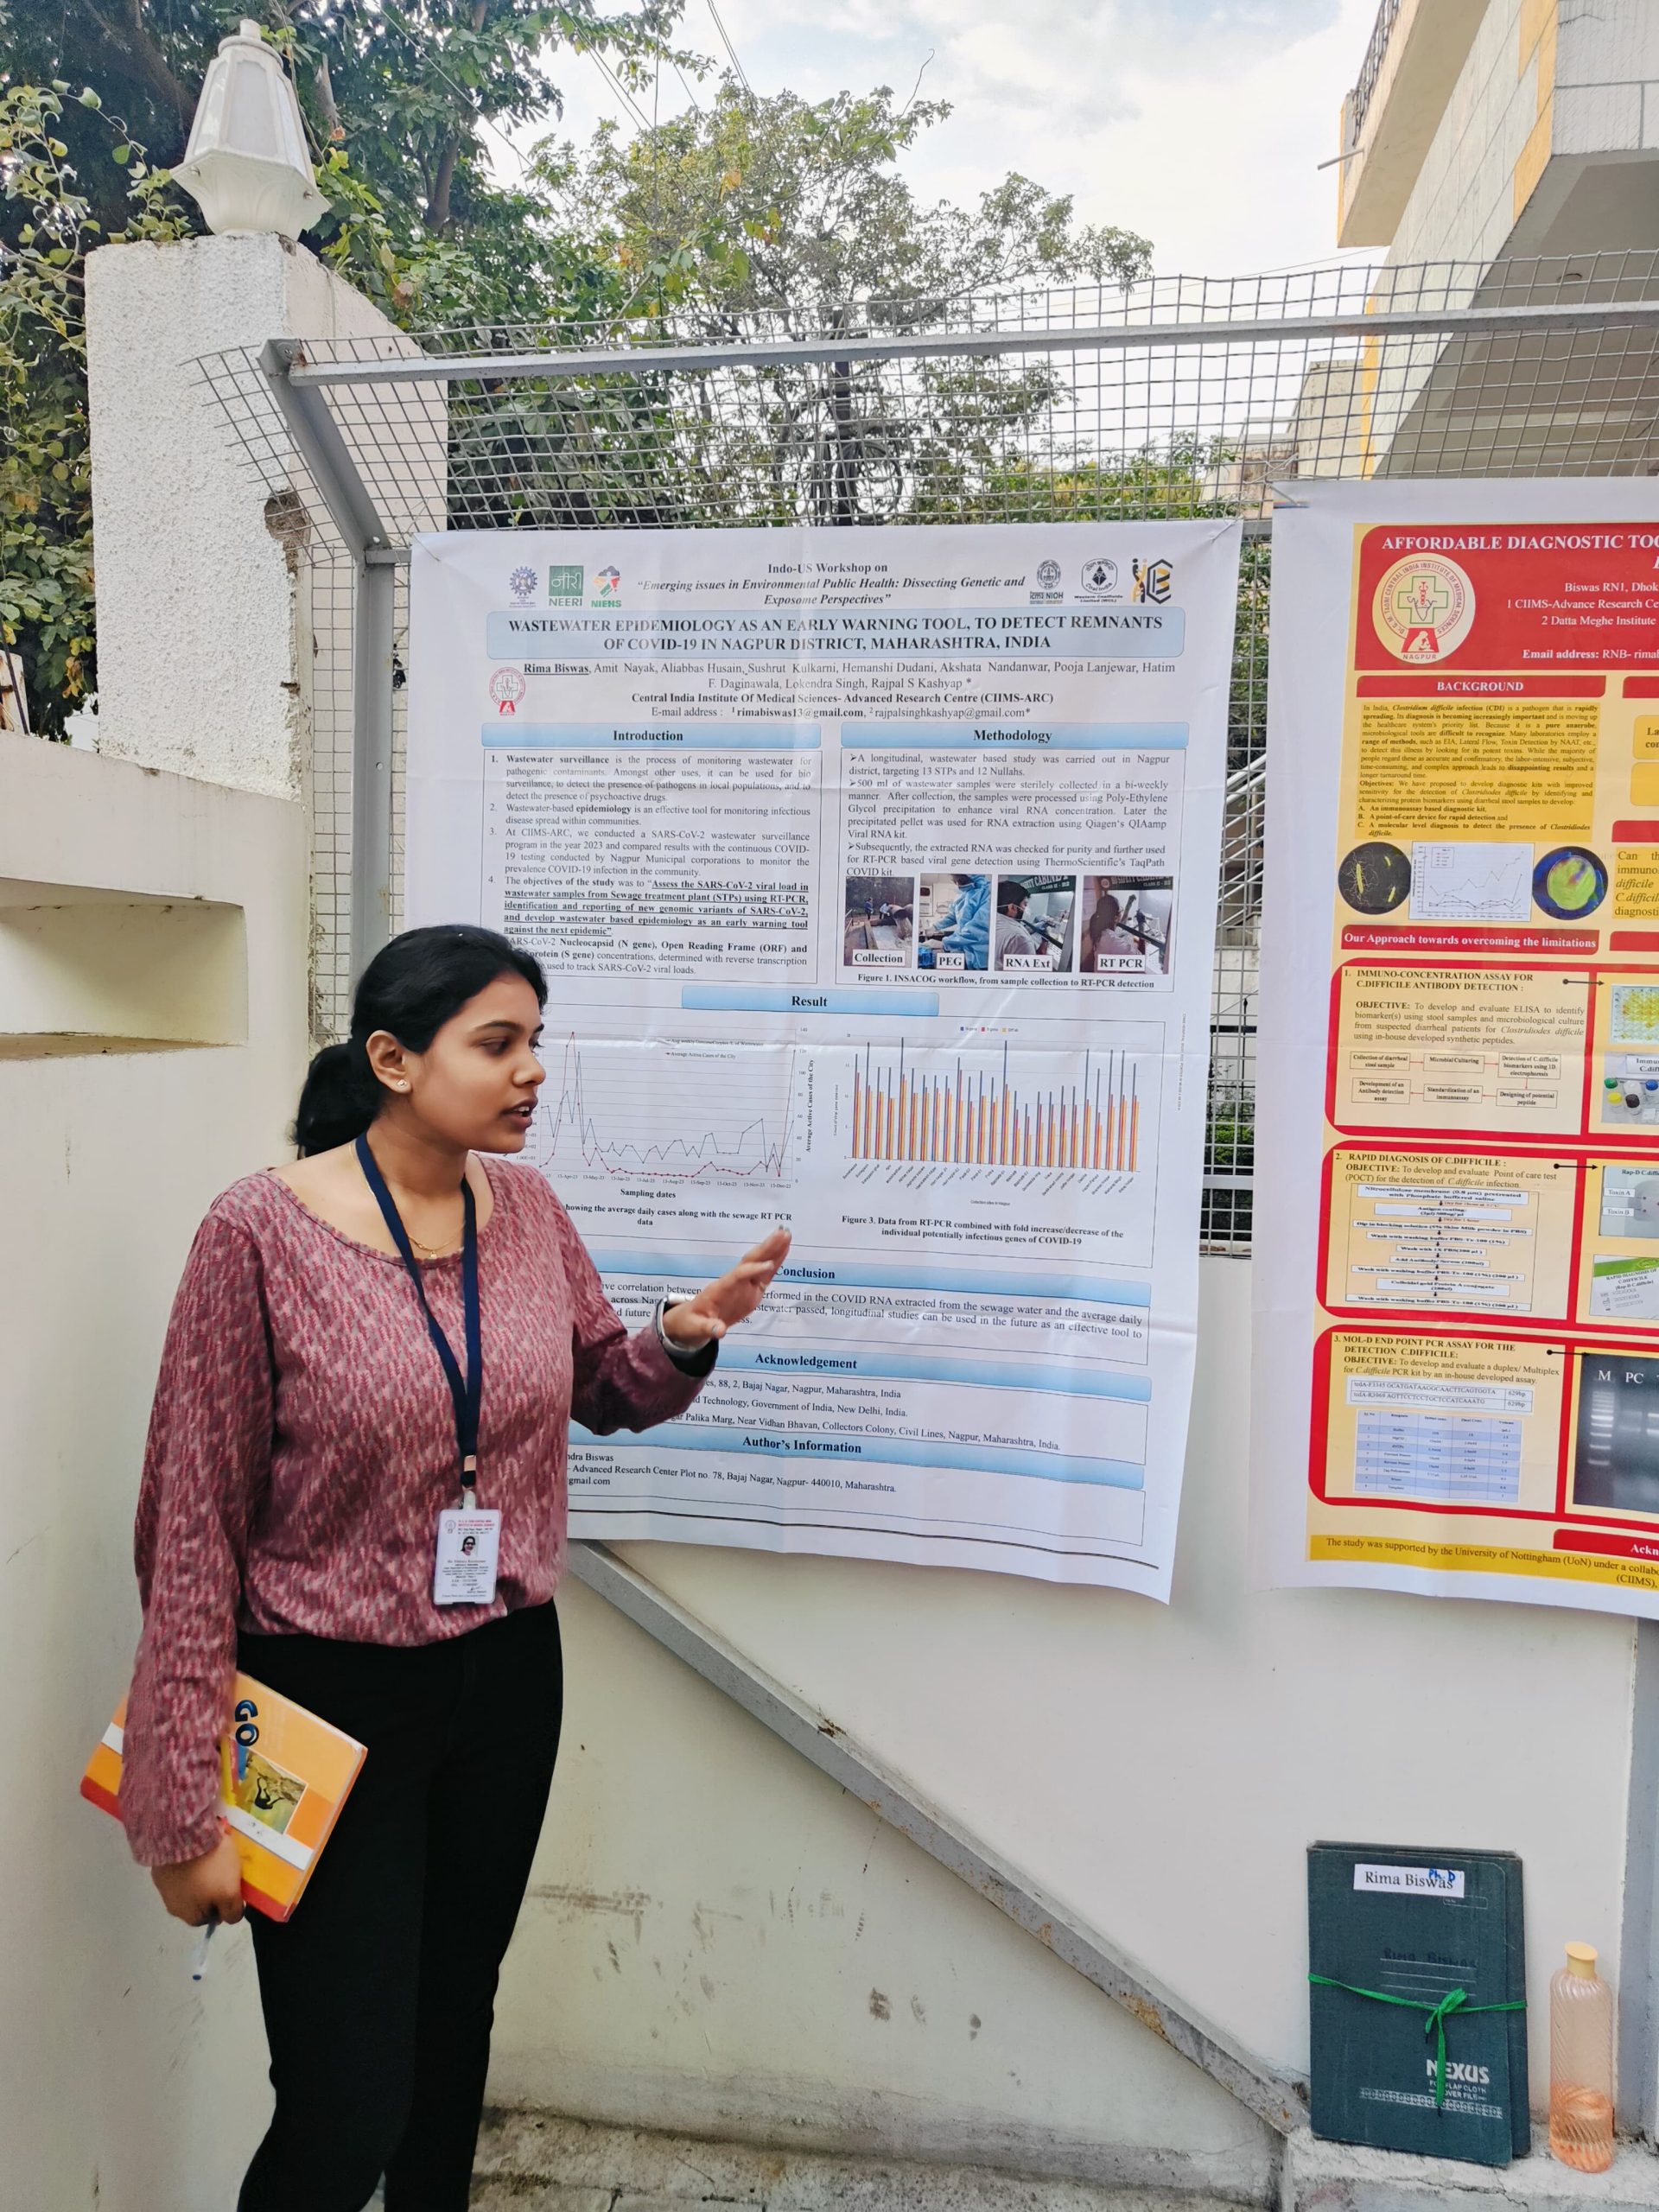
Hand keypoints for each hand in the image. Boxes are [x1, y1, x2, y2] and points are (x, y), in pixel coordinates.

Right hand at [151, 1831, 244, 1926]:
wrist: (182, 1836)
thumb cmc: (210, 1867)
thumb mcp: (229, 1892)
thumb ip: (232, 1912)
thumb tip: (230, 1918)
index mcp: (190, 1916)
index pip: (212, 1917)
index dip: (224, 1904)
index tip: (231, 1886)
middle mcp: (174, 1908)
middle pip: (198, 1904)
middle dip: (210, 1891)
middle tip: (222, 1872)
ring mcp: (164, 1888)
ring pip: (187, 1888)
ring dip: (198, 1878)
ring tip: (210, 1860)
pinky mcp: (159, 1869)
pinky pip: (177, 1872)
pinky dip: (187, 1866)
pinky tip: (195, 1854)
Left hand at [661, 1228, 791, 1349]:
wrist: (691, 1321)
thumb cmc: (691, 1322)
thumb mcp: (695, 1328)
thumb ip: (708, 1328)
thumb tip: (720, 1331)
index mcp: (720, 1289)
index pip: (738, 1276)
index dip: (752, 1271)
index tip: (768, 1265)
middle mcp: (733, 1282)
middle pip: (751, 1261)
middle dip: (766, 1248)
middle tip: (782, 1233)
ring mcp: (744, 1285)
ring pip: (760, 1264)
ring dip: (773, 1250)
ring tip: (787, 1235)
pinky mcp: (751, 1290)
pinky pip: (765, 1275)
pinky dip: (775, 1263)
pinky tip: (784, 1251)